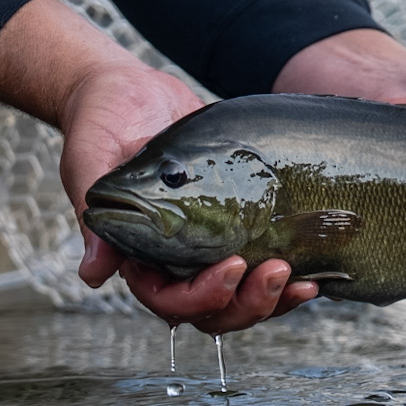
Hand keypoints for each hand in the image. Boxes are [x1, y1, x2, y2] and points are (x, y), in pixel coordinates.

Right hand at [0, 0, 321, 332]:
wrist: (131, 93)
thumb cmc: (101, 123)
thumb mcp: (89, 158)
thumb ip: (92, 213)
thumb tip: (93, 274)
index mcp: (138, 255)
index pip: (168, 300)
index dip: (201, 297)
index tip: (232, 265)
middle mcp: (175, 261)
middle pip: (214, 312)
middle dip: (247, 303)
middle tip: (277, 272)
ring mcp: (208, 247)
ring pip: (243, 298)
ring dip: (273, 298)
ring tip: (303, 282)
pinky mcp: (238, 228)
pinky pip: (263, 266)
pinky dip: (290, 274)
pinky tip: (315, 270)